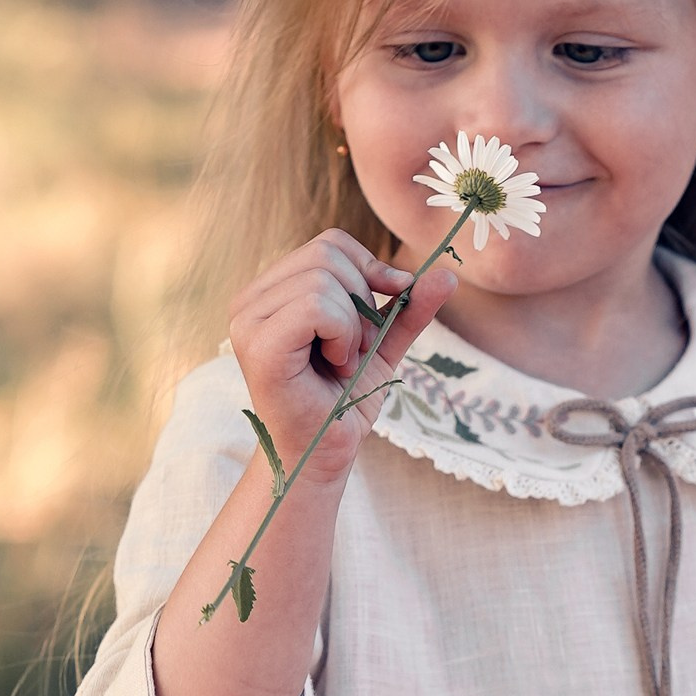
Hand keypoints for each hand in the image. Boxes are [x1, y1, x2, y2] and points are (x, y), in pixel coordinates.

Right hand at [229, 230, 459, 470]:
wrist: (327, 452)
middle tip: (356, 347)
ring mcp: (247, 321)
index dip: (370, 269)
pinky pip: (316, 306)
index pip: (330, 243)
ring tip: (342, 361)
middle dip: (362, 299)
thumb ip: (408, 308)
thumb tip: (449, 274)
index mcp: (272, 291)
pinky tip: (335, 364)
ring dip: (352, 325)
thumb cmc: (344, 401)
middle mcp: (250, 300)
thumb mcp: (383, 342)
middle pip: (327, 254)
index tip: (383, 310)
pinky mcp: (258, 345)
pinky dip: (341, 334)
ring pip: (323, 278)